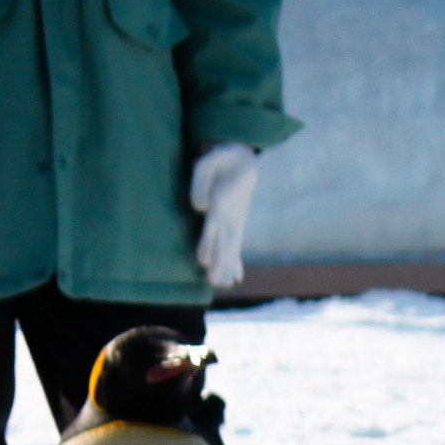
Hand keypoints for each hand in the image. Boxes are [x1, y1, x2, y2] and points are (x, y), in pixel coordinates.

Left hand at [188, 143, 257, 286]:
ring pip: (231, 247)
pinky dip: (236, 262)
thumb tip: (200, 208)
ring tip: (223, 285)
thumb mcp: (208, 162)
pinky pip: (236, 246)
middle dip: (220, 261)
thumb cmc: (220, 160)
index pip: (214, 224)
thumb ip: (200, 182)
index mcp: (222, 199)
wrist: (244, 161)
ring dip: (227, 266)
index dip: (208, 242)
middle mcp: (231, 214)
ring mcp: (236, 221)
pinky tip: (235, 279)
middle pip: (225, 241)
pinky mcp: (236, 224)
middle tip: (215, 281)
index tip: (203, 260)